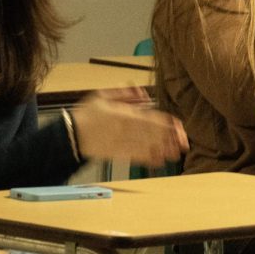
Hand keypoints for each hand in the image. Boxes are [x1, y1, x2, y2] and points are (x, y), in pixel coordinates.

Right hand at [71, 87, 187, 165]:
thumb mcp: (103, 96)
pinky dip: (148, 159)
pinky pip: (135, 157)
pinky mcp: (116, 154)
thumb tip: (142, 92)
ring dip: (162, 150)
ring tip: (177, 154)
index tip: (179, 127)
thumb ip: (125, 93)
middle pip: (152, 134)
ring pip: (146, 146)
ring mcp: (121, 143)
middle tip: (184, 143)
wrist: (69, 135)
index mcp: (123, 114)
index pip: (150, 118)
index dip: (166, 124)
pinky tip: (159, 161)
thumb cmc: (87, 114)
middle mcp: (124, 129)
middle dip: (169, 139)